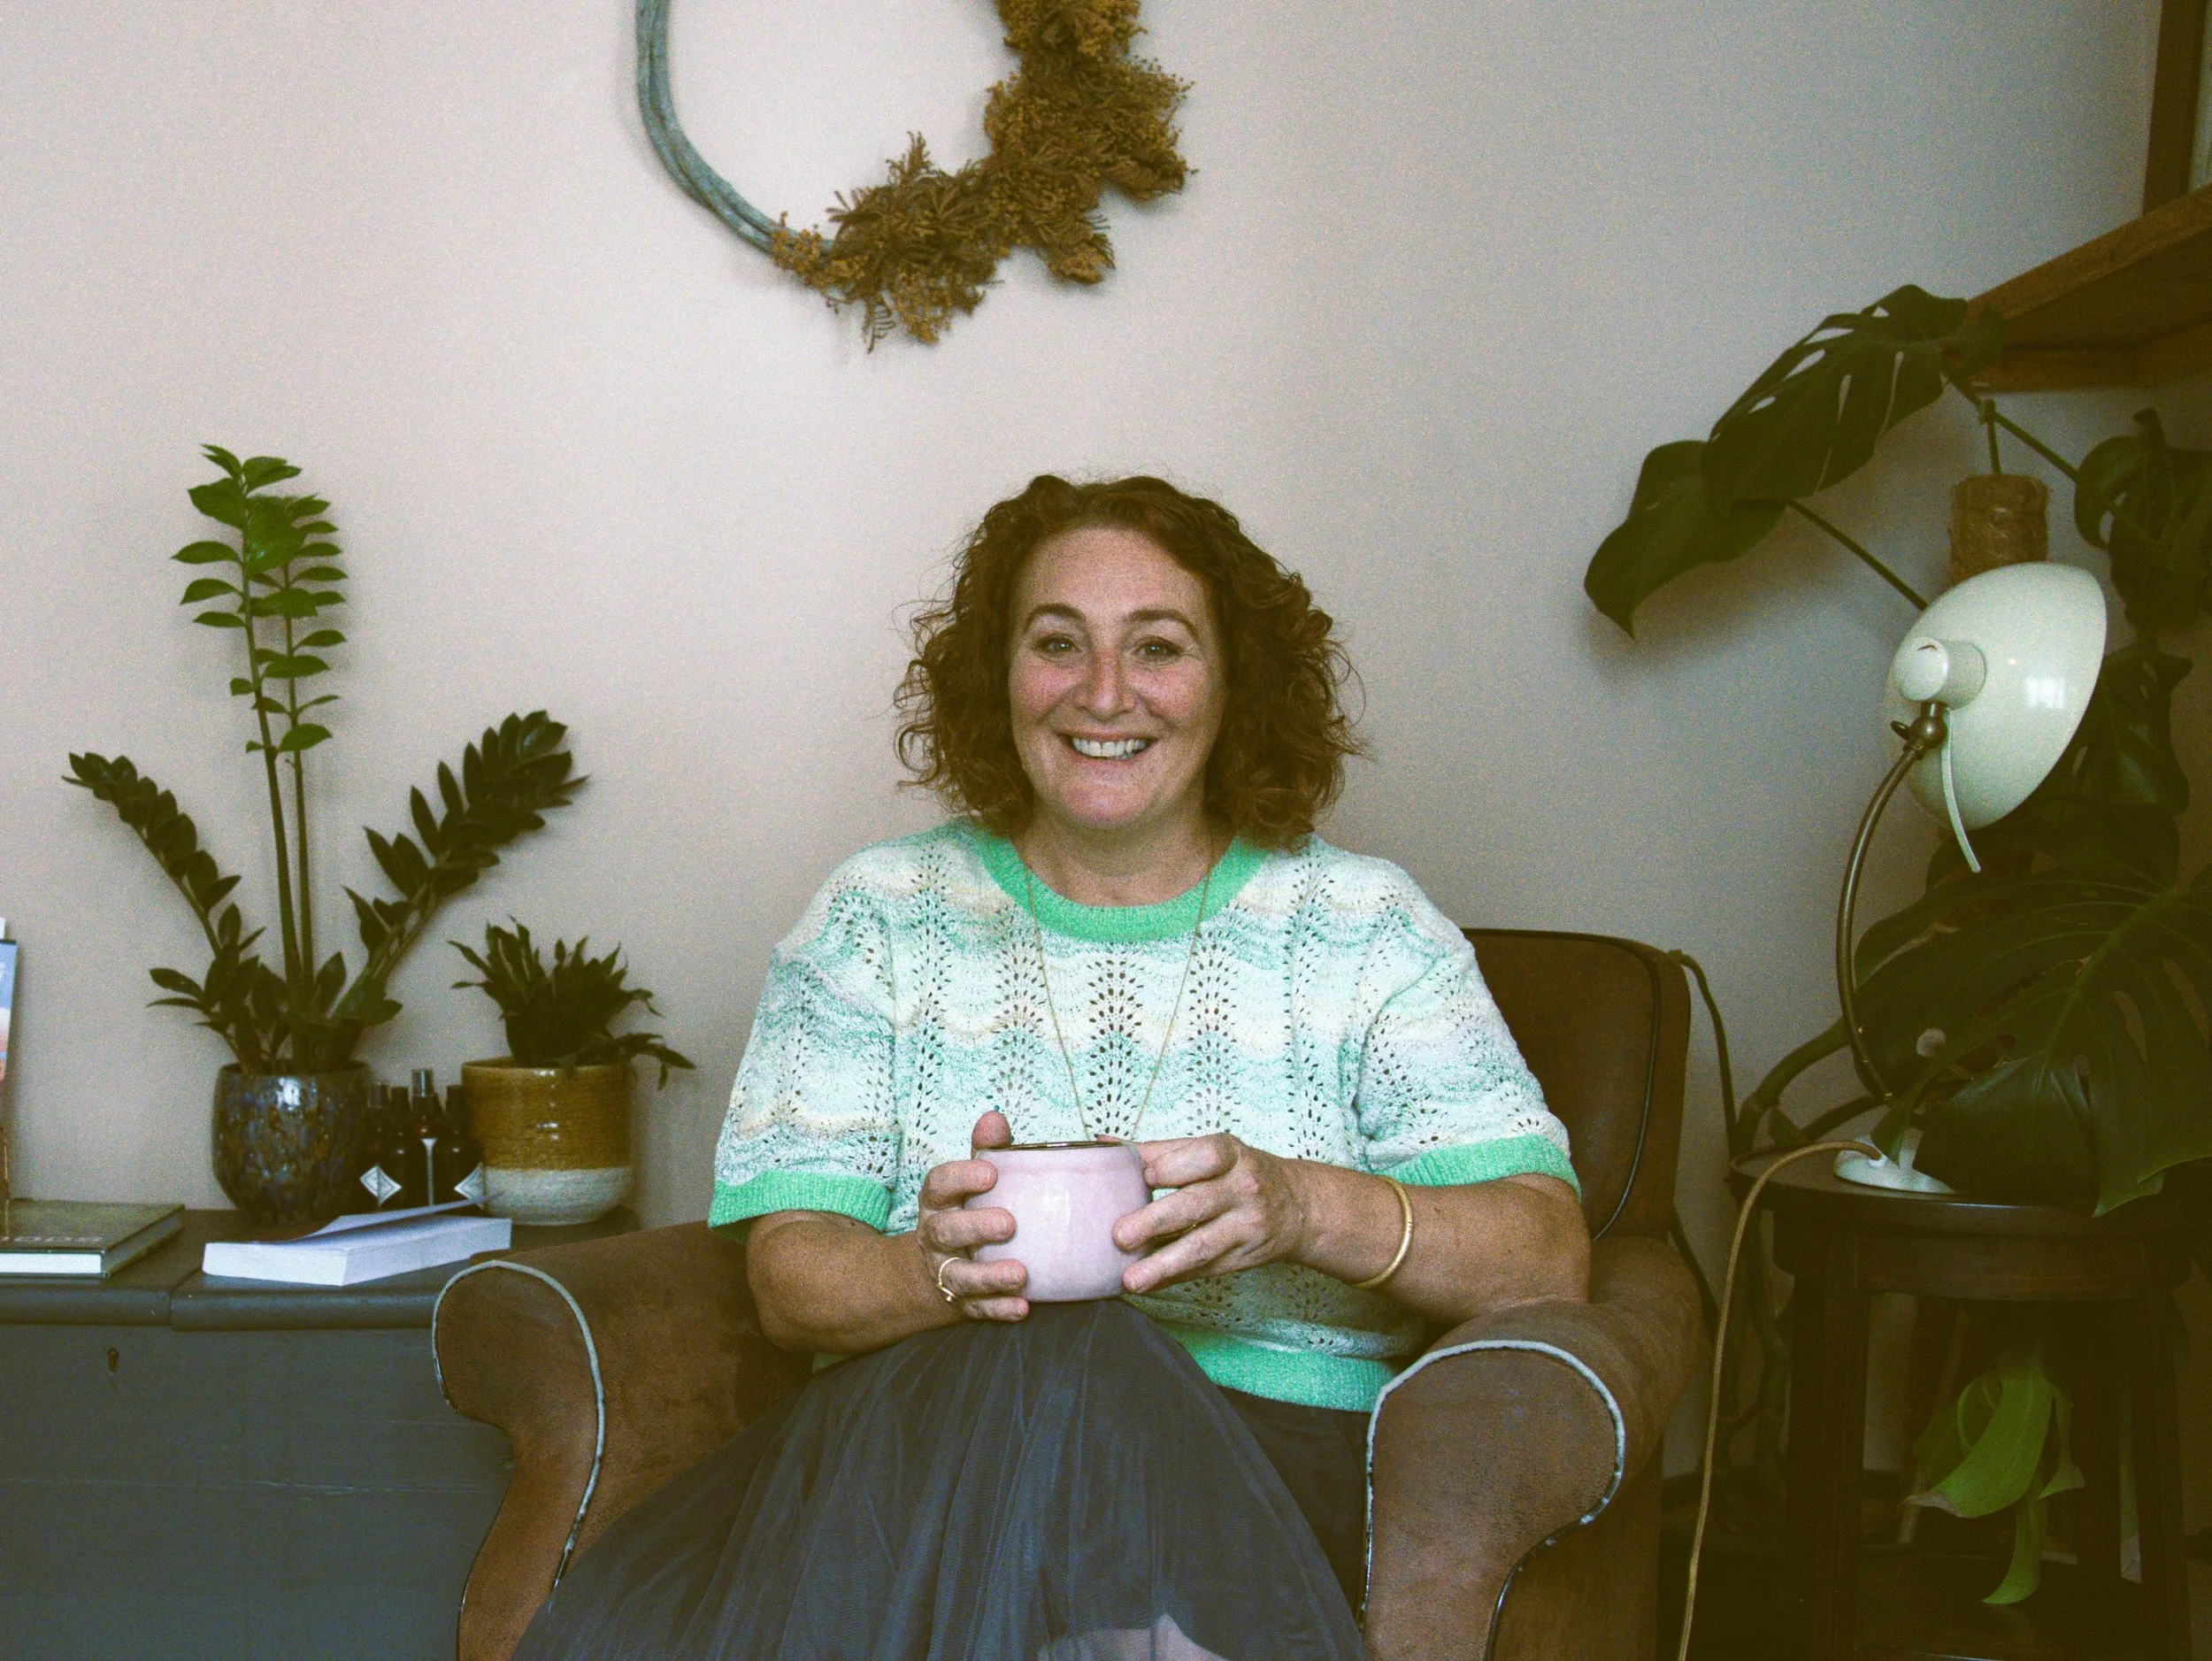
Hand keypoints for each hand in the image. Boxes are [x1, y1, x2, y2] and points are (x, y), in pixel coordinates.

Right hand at [915, 1111, 1029, 1321]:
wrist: (940, 1267)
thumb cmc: (970, 1208)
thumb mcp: (974, 1177)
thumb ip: (987, 1149)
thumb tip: (995, 1118)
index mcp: (938, 1201)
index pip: (938, 1184)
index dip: (960, 1177)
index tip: (991, 1172)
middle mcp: (936, 1236)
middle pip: (945, 1232)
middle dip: (974, 1227)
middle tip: (1009, 1223)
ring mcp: (946, 1271)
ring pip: (960, 1276)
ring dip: (989, 1277)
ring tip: (1020, 1274)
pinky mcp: (962, 1302)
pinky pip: (978, 1309)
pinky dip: (998, 1309)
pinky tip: (1022, 1307)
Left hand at [1114, 1133, 1311, 1294]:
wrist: (1298, 1207)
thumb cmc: (1241, 1173)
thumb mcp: (1213, 1152)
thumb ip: (1160, 1151)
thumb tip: (1103, 1147)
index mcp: (1231, 1155)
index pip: (1204, 1157)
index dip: (1174, 1166)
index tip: (1145, 1176)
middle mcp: (1243, 1189)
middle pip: (1197, 1204)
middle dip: (1156, 1221)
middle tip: (1120, 1236)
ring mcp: (1246, 1226)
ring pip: (1202, 1246)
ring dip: (1163, 1265)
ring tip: (1131, 1279)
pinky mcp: (1243, 1258)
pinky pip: (1204, 1270)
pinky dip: (1173, 1279)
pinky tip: (1149, 1285)